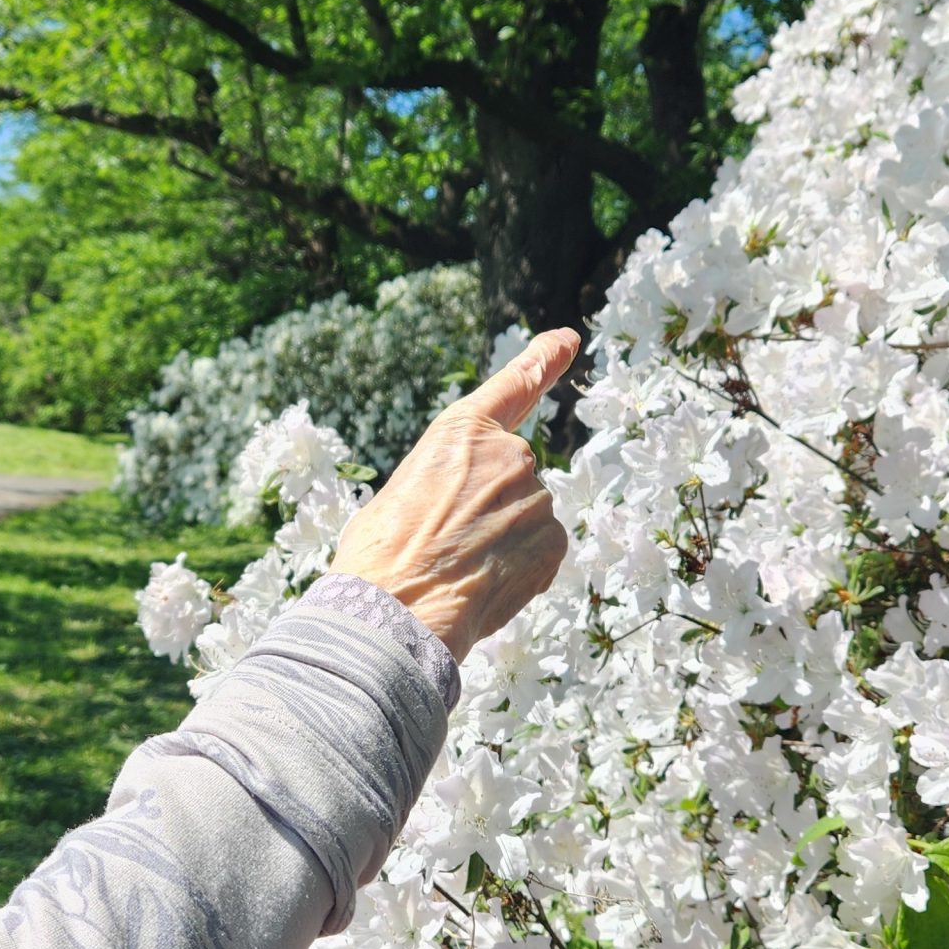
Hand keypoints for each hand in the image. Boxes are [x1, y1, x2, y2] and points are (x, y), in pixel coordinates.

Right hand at [330, 327, 577, 662]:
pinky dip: (518, 568)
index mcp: (460, 431)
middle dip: (489, 507)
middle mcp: (508, 454)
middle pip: (512, 477)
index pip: (514, 385)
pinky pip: (539, 551)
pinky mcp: (553, 541)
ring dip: (501, 542)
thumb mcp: (401, 494)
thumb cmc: (380, 556)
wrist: (397, 609)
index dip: (543, 359)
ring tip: (458, 568)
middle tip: (447, 542)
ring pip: (525, 518)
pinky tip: (484, 585)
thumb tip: (459, 509)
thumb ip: (444, 482)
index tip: (568, 339)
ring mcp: (536, 497)